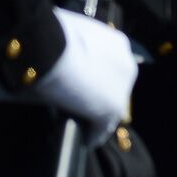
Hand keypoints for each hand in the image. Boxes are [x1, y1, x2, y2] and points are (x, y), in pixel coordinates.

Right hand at [34, 8, 138, 144]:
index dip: (97, 76)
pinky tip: (86, 140)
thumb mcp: (68, 36)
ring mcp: (121, 87)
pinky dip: (95, 134)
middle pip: (115, 85)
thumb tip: (60, 56)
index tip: (83, 84)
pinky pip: (104, 126)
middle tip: (82, 104)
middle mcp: (126, 63)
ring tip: (85, 125)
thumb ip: (73, 48)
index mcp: (117, 43)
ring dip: (99, 114)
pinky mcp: (111, 108)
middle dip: (100, 94)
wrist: (50, 46)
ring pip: (112, 105)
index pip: (110, 65)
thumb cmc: (53, 35)